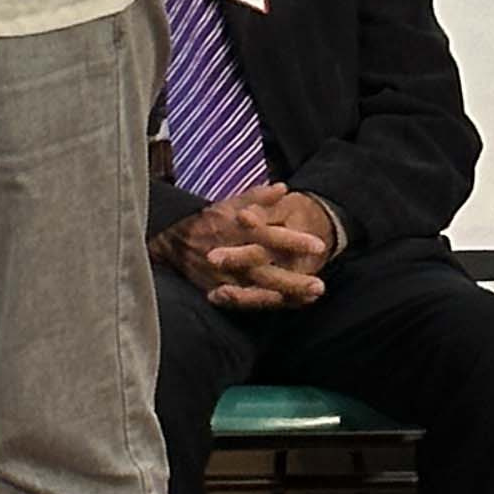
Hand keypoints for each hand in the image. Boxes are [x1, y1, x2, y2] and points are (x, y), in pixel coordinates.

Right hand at [155, 186, 331, 311]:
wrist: (174, 241)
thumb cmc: (209, 220)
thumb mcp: (231, 203)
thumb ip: (257, 197)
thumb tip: (283, 188)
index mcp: (237, 231)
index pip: (269, 236)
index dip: (294, 241)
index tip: (319, 245)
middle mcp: (233, 256)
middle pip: (267, 271)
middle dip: (294, 280)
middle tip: (320, 285)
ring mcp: (227, 277)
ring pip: (259, 291)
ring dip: (286, 295)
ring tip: (310, 296)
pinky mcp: (220, 291)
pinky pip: (246, 302)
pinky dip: (265, 304)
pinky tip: (287, 305)